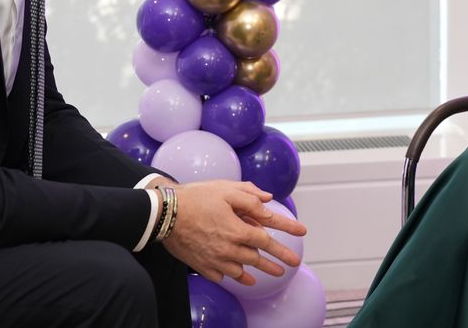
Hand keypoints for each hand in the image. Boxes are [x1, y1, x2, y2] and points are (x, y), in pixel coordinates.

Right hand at [162, 180, 306, 284]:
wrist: (165, 214)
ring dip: (257, 272)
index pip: (268, 237)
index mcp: (237, 230)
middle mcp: (229, 249)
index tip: (302, 234)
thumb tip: (269, 200)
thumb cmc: (196, 198)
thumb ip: (250, 196)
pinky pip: (222, 276)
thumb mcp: (226, 190)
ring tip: (268, 274)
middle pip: (258, 259)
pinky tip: (240, 277)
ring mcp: (215, 260)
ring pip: (242, 270)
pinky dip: (234, 277)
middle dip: (276, 262)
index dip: (287, 234)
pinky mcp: (202, 266)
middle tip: (290, 265)